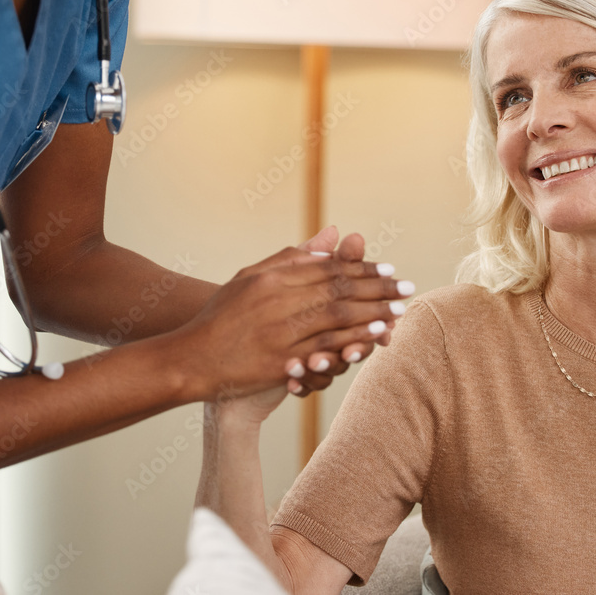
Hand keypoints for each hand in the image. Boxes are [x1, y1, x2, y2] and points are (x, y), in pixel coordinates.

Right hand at [168, 229, 411, 402]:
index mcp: (273, 278)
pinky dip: (351, 340)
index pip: (328, 268)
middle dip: (378, 288)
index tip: (388, 269)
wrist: (190, 358)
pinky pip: (323, 347)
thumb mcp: (251, 277)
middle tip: (406, 288)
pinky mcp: (279, 361)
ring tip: (399, 311)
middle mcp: (278, 300)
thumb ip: (292, 257)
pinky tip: (373, 337)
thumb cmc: (221, 315)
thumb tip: (332, 234)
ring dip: (373, 313)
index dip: (362, 268)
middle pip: (339, 289)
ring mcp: (279, 331)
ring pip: (336, 316)